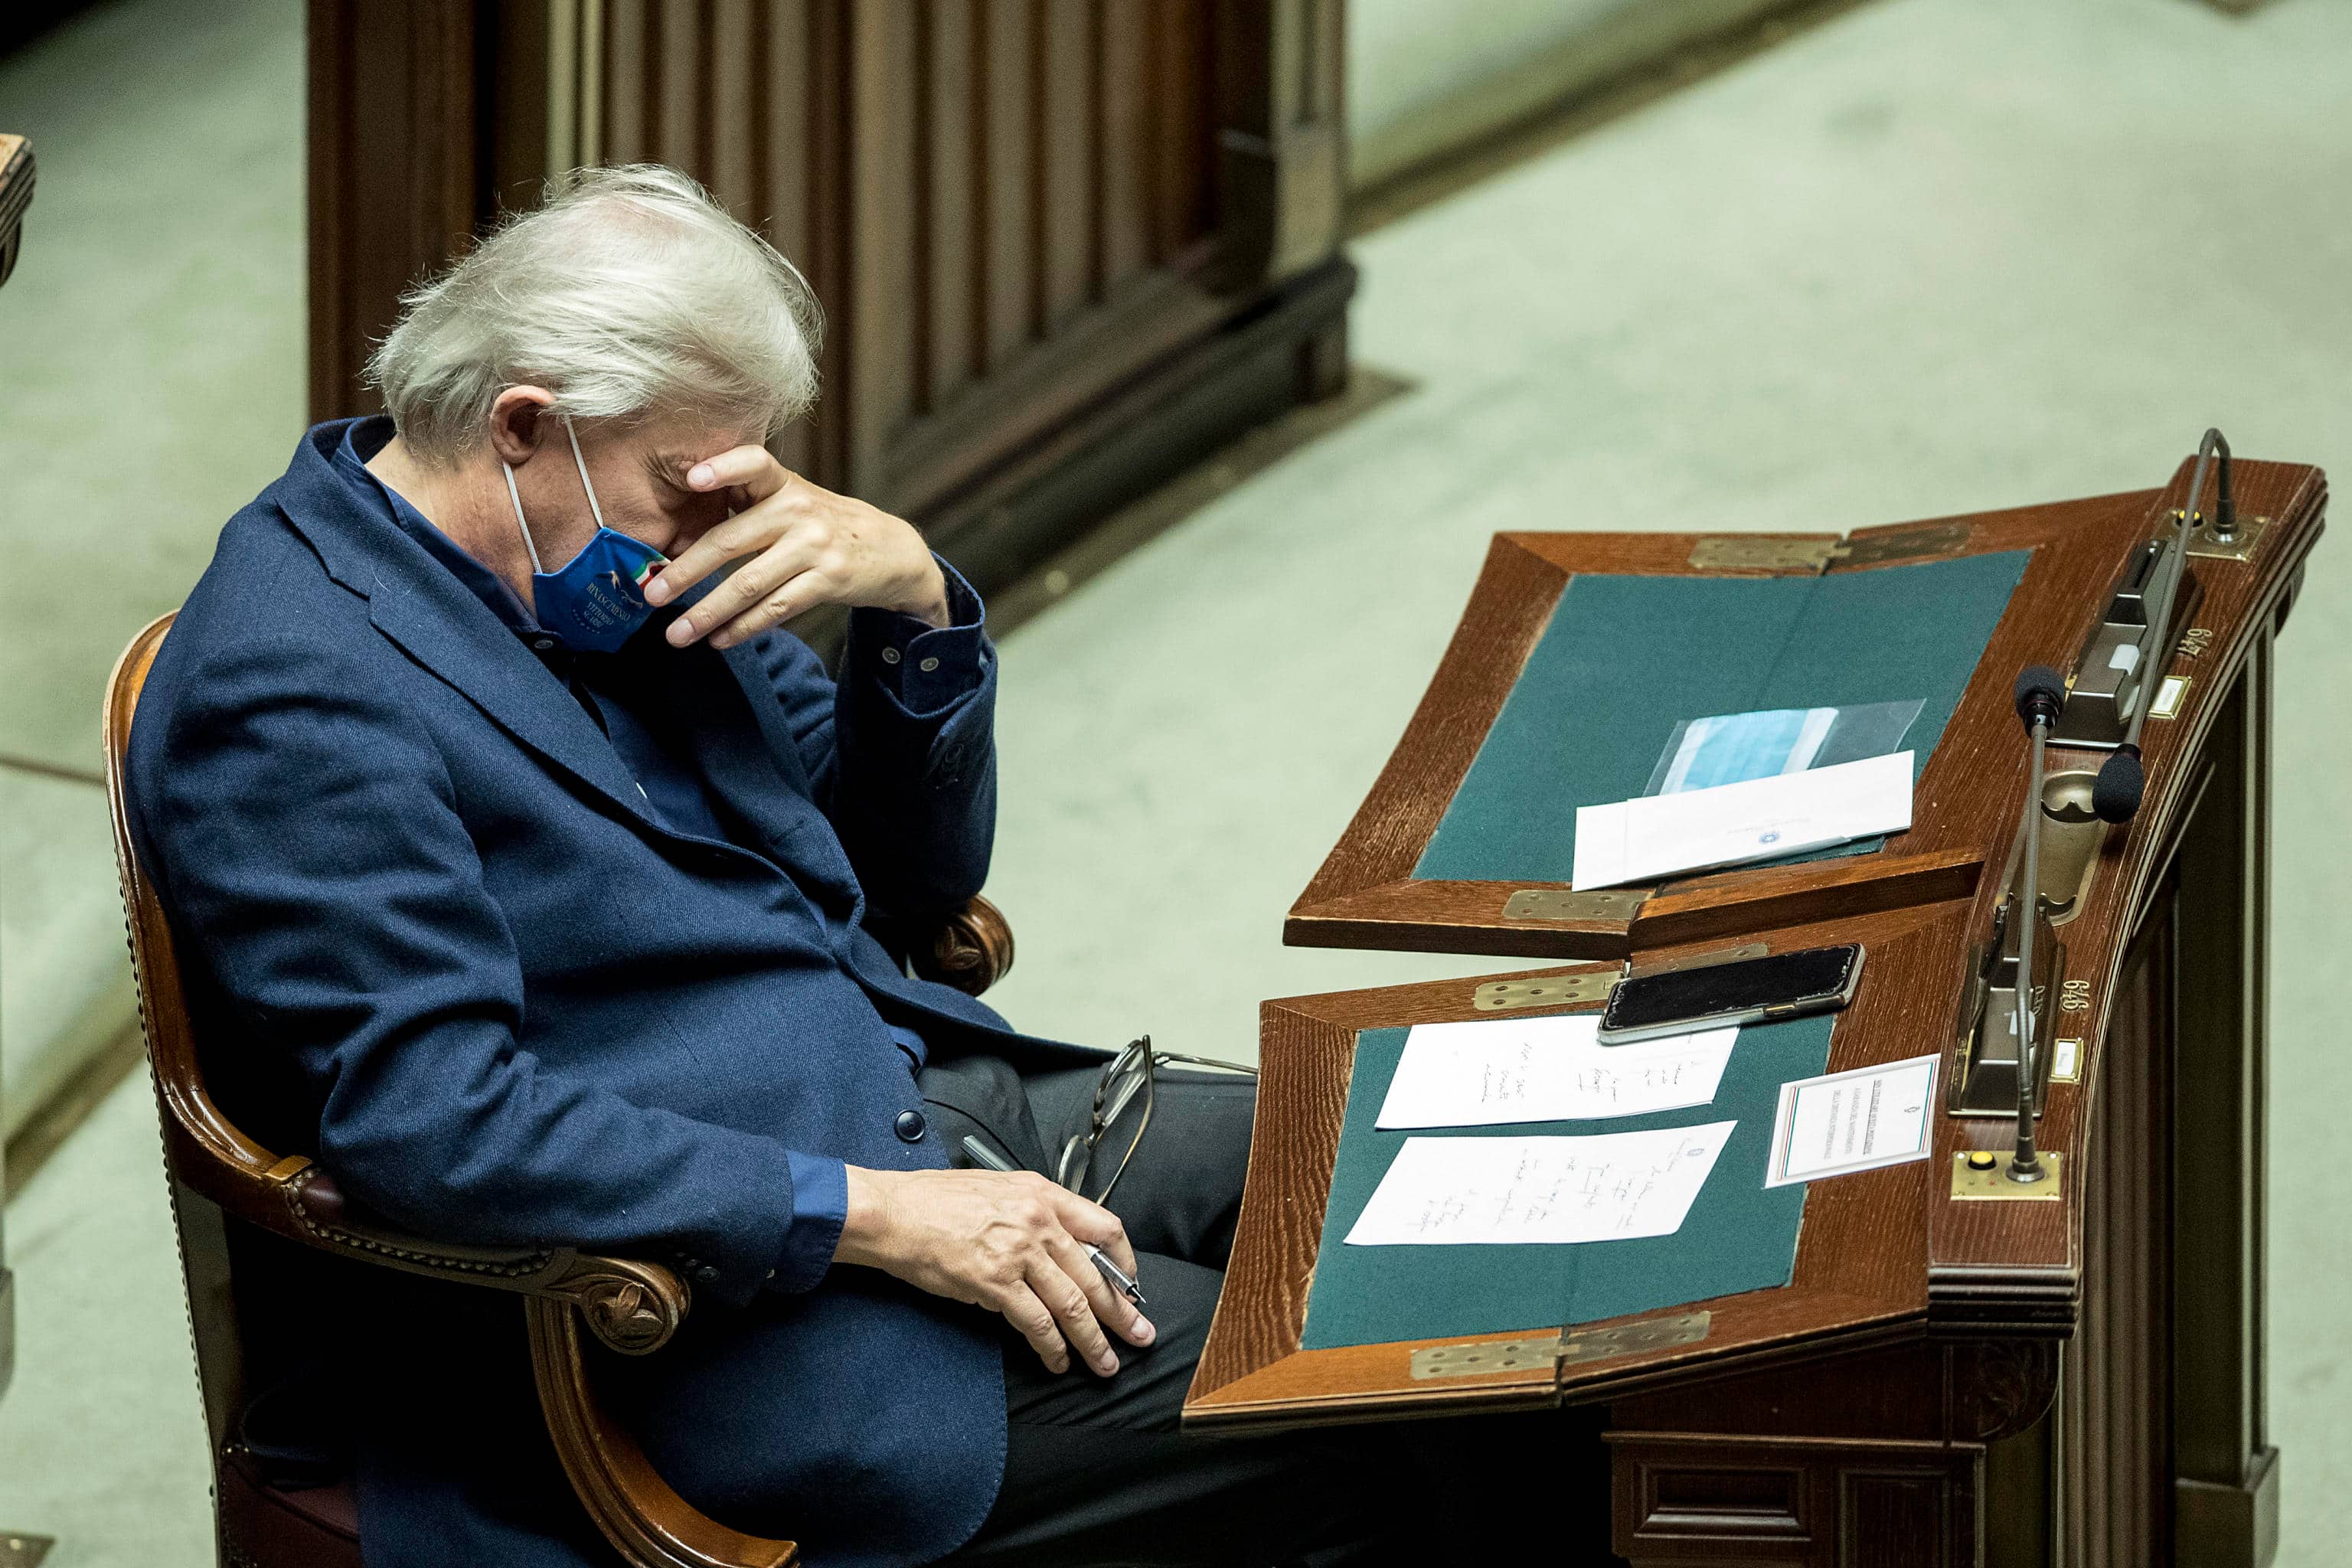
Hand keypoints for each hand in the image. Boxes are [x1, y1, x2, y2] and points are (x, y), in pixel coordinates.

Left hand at [644, 446, 949, 647]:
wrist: (891, 550)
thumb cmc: (823, 525)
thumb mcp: (794, 501)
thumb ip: (748, 507)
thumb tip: (680, 541)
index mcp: (783, 484)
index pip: (754, 463)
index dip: (724, 468)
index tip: (692, 479)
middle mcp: (799, 511)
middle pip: (730, 541)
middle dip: (685, 571)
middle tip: (652, 594)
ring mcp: (815, 547)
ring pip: (749, 584)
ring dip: (708, 614)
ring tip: (677, 634)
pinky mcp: (829, 581)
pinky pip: (776, 609)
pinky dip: (743, 627)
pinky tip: (719, 639)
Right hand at [835, 1166, 1155, 1376]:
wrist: (894, 1212)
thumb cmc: (935, 1201)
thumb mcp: (998, 1189)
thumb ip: (1033, 1213)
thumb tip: (1061, 1249)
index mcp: (1042, 1193)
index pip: (1105, 1228)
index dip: (1124, 1263)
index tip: (1130, 1286)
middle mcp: (1038, 1220)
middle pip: (1095, 1275)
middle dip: (1121, 1313)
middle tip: (1139, 1336)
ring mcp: (1019, 1252)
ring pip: (1073, 1305)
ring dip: (1092, 1341)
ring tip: (1105, 1364)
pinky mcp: (995, 1283)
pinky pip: (1036, 1322)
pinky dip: (1051, 1347)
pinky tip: (1056, 1361)